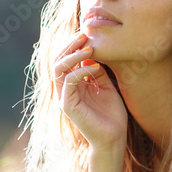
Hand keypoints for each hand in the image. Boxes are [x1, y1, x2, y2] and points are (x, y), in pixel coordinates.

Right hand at [52, 32, 127, 152]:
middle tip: (84, 34)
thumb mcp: (106, 86)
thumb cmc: (112, 114)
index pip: (64, 59)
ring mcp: (64, 98)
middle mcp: (64, 90)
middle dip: (70, 45)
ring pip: (58, 70)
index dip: (72, 45)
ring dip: (73, 56)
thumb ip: (97, 70)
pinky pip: (68, 83)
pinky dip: (79, 72)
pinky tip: (94, 67)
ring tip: (89, 49)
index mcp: (71, 84)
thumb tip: (92, 52)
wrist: (114, 138)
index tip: (86, 33)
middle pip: (58, 61)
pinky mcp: (68, 106)